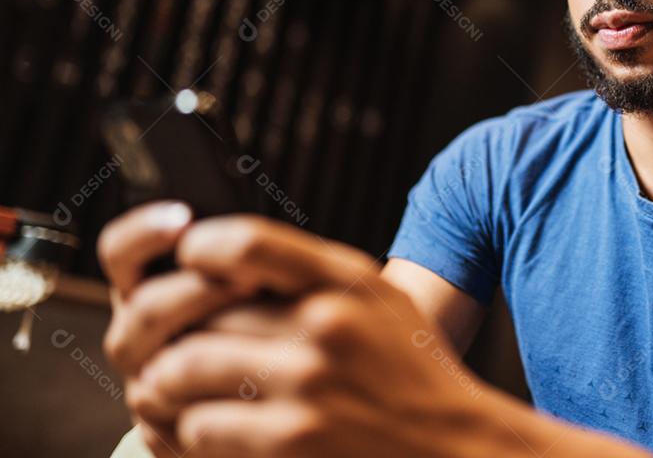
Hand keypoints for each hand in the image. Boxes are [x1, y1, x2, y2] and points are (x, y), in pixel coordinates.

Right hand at [99, 201, 250, 453]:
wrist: (274, 394)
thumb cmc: (264, 320)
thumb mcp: (254, 276)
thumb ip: (245, 250)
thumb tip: (248, 222)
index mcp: (147, 284)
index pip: (122, 251)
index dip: (144, 233)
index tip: (184, 217)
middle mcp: (138, 333)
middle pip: (144, 307)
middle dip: (198, 289)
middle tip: (253, 278)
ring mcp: (147, 383)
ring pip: (158, 365)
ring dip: (212, 346)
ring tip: (264, 332)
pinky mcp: (163, 432)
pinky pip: (175, 421)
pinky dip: (217, 405)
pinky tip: (257, 391)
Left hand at [102, 203, 652, 457]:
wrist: (453, 445)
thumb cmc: (411, 369)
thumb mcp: (380, 298)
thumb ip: (313, 270)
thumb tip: (224, 252)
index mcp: (348, 280)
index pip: (246, 241)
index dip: (199, 250)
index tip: (187, 265)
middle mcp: (328, 324)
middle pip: (203, 311)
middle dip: (176, 329)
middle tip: (171, 341)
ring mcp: (307, 386)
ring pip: (186, 370)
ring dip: (171, 383)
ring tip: (179, 387)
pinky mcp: (290, 442)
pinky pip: (201, 427)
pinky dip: (193, 430)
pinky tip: (213, 426)